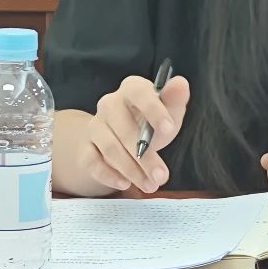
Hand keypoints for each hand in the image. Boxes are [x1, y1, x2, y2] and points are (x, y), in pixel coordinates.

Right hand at [80, 74, 189, 193]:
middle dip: (146, 156)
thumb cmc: (151, 121)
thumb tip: (181, 83)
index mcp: (132, 88)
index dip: (154, 110)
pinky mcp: (86, 146)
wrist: (124, 137)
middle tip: (162, 176)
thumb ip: (175, 99)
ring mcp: (95, 125)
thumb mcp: (169, 110)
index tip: (169, 129)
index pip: (139, 93)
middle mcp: (109, 104)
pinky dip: (108, 174)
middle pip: (125, 129)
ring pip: (110, 149)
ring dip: (131, 170)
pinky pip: (92, 161)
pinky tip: (124, 184)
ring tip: (151, 184)